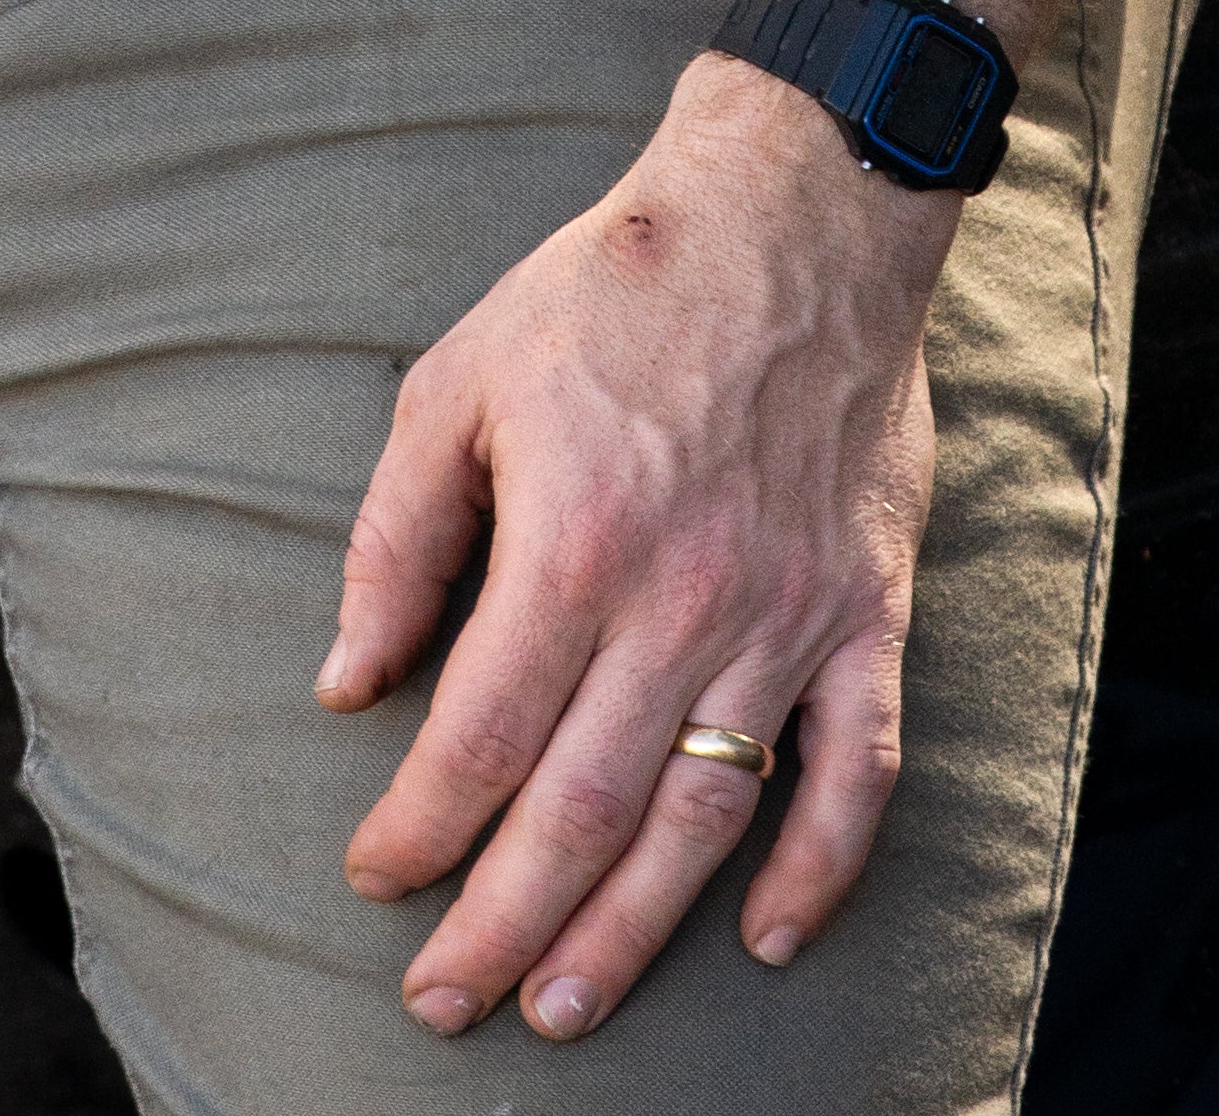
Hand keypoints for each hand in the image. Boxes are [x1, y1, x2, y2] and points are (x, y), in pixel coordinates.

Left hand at [325, 59, 950, 1044]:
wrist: (796, 212)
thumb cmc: (612, 290)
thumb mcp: (462, 377)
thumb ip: (397, 535)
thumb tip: (349, 681)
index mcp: (574, 536)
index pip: (481, 734)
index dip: (421, 828)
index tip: (375, 879)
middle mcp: (683, 595)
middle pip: (581, 808)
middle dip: (502, 922)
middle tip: (444, 1002)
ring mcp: (787, 611)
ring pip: (705, 815)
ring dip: (631, 930)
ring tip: (563, 1006)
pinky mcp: (869, 609)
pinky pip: (857, 769)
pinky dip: (821, 866)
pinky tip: (769, 937)